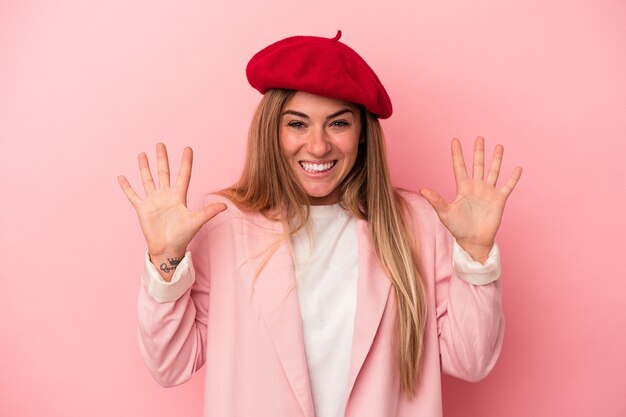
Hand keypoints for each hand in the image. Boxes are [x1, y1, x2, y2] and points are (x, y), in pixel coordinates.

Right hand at [117, 143, 225, 268]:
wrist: (168, 249)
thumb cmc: (182, 236)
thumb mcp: (196, 222)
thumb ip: (208, 212)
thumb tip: (225, 206)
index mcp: (179, 196)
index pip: (183, 175)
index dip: (185, 162)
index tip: (188, 148)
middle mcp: (166, 196)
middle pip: (164, 173)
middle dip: (162, 159)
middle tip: (160, 144)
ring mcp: (153, 201)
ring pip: (148, 180)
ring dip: (144, 168)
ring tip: (142, 154)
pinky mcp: (142, 209)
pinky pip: (133, 195)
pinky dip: (126, 187)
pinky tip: (121, 176)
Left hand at [419, 137, 521, 262]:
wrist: (473, 241)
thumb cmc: (457, 229)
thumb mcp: (445, 213)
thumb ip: (436, 200)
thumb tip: (422, 189)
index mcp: (463, 188)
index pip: (459, 166)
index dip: (457, 154)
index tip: (455, 140)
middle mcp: (476, 187)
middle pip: (477, 165)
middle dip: (478, 151)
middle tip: (479, 137)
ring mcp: (488, 192)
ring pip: (493, 171)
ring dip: (496, 159)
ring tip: (499, 146)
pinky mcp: (499, 200)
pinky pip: (508, 186)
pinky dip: (513, 178)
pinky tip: (518, 168)